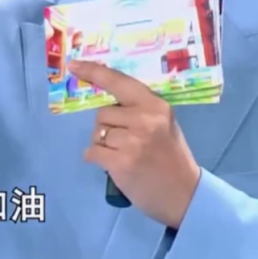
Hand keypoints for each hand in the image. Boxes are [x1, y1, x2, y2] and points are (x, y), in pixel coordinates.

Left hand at [69, 60, 200, 228]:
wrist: (184, 194)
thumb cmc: (172, 157)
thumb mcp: (164, 123)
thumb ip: (140, 110)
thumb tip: (106, 100)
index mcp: (155, 105)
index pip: (119, 82)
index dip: (93, 72)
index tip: (73, 65)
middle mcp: (144, 119)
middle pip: (102, 113)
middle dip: (107, 127)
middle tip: (125, 142)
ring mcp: (132, 141)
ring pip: (96, 133)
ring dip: (103, 145)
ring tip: (123, 155)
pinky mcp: (120, 162)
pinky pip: (92, 152)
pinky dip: (97, 158)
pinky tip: (113, 165)